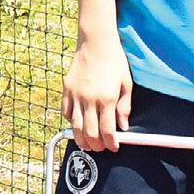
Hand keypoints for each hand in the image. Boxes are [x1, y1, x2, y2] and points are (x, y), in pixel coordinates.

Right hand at [61, 32, 132, 151]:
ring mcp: (75, 96)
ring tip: (86, 145)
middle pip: (90, 132)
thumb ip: (124, 106)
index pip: (108, 129)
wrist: (95, 43)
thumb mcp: (126, 83)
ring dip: (81, 139)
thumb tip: (123, 126)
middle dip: (96, 145)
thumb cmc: (114, 61)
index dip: (111, 142)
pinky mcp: (66, 91)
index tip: (114, 147)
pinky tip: (77, 126)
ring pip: (76, 126)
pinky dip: (71, 122)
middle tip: (100, 149)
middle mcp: (89, 100)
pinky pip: (66, 112)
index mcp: (107, 98)